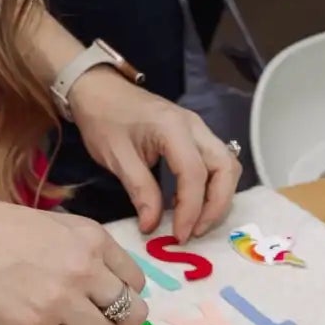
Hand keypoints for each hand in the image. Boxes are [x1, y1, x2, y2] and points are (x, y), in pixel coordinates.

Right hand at [0, 199, 149, 324]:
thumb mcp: (50, 226)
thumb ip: (79, 251)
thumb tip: (97, 288)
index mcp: (92, 239)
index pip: (135, 280)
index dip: (121, 295)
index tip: (104, 301)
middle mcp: (85, 269)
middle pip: (130, 313)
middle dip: (114, 322)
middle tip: (92, 324)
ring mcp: (62, 300)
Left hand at [68, 67, 239, 240]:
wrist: (98, 89)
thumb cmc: (103, 118)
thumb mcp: (116, 157)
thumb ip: (139, 190)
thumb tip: (152, 226)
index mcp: (173, 128)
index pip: (195, 174)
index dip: (191, 209)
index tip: (179, 236)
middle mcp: (195, 126)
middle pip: (226, 168)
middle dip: (216, 205)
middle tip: (195, 232)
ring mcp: (198, 128)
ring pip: (227, 165)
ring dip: (219, 196)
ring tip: (195, 221)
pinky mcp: (194, 134)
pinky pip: (216, 162)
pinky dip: (211, 186)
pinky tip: (188, 202)